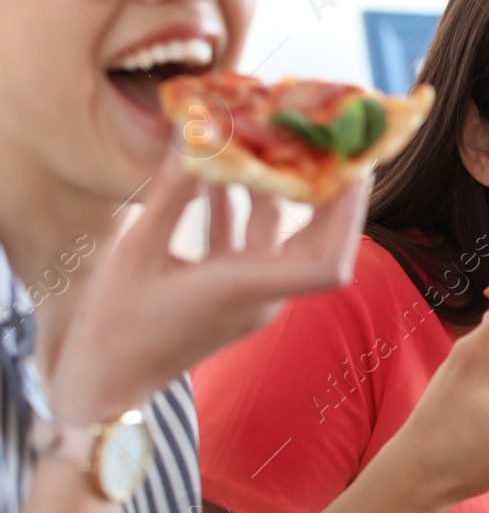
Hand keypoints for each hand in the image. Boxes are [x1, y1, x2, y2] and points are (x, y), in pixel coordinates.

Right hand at [51, 156, 367, 422]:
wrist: (109, 378)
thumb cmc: (118, 323)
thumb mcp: (138, 252)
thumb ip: (173, 195)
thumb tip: (197, 134)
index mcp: (246, 291)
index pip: (327, 265)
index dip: (348, 218)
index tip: (354, 168)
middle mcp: (262, 295)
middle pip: (319, 244)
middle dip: (329, 194)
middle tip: (327, 141)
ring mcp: (252, 295)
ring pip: (284, 238)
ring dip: (279, 193)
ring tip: (270, 143)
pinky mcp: (235, 291)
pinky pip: (253, 244)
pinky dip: (244, 209)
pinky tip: (220, 173)